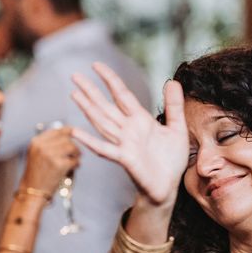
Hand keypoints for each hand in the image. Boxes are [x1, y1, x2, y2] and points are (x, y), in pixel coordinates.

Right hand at [20, 128, 79, 195]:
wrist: (32, 191)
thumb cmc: (37, 174)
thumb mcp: (37, 153)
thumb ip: (50, 142)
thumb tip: (71, 131)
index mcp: (36, 142)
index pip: (58, 130)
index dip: (69, 132)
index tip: (75, 133)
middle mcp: (42, 147)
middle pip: (67, 139)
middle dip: (73, 145)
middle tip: (76, 152)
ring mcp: (50, 155)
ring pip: (72, 147)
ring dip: (76, 154)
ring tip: (75, 159)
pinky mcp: (59, 165)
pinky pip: (74, 160)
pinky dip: (76, 163)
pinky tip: (74, 167)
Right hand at [70, 63, 188, 206]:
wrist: (169, 187)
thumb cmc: (171, 159)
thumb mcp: (177, 127)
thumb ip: (173, 106)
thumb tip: (173, 81)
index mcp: (140, 120)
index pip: (122, 95)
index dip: (110, 80)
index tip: (96, 65)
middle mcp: (128, 130)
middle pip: (106, 106)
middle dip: (91, 91)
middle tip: (74, 75)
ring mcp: (124, 144)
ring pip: (102, 122)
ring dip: (88, 109)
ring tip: (74, 94)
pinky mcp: (125, 159)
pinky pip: (105, 149)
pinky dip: (90, 141)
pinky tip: (76, 132)